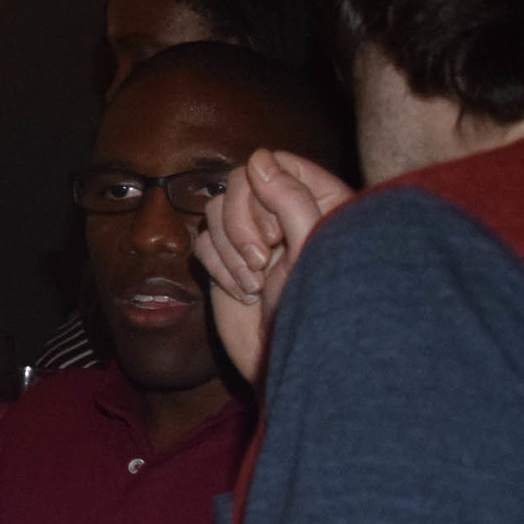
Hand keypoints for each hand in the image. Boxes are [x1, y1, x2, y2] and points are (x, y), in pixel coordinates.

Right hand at [191, 149, 355, 383]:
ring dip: (229, 250)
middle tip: (262, 261)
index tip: (277, 230)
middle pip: (239, 185)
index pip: (277, 164)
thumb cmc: (316, 310)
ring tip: (254, 283)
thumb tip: (258, 160)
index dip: (264, 190)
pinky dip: (217, 267)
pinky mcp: (227, 262)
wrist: (286, 364)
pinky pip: (203, 243)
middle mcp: (285, 217)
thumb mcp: (311, 250)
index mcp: (320, 205)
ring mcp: (254, 239)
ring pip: (215, 213)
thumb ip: (290, 200)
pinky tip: (243, 292)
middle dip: (241, 224)